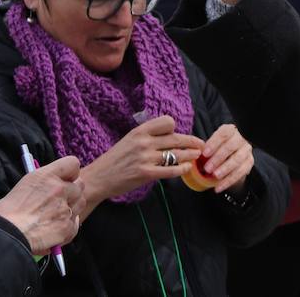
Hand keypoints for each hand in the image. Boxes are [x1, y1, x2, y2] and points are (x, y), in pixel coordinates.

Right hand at [0, 156, 84, 254]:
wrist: (3, 237)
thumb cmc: (5, 213)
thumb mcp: (25, 185)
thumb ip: (45, 182)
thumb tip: (53, 185)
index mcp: (46, 176)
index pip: (72, 163)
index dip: (69, 172)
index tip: (64, 179)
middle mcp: (59, 189)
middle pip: (80, 185)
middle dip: (71, 192)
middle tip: (58, 200)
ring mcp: (65, 209)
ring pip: (80, 203)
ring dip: (71, 208)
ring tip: (55, 215)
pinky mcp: (67, 227)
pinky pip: (75, 223)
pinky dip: (67, 226)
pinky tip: (55, 228)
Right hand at [80, 116, 203, 215]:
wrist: (98, 178)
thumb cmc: (116, 159)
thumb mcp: (130, 140)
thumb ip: (148, 137)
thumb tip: (171, 136)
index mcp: (140, 131)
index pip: (167, 122)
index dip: (175, 128)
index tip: (178, 134)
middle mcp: (144, 142)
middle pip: (175, 139)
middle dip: (192, 142)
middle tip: (201, 145)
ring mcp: (145, 158)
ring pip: (176, 154)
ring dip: (190, 155)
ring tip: (197, 156)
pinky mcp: (146, 173)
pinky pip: (170, 170)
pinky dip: (182, 169)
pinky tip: (187, 168)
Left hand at [200, 124, 254, 194]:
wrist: (230, 158)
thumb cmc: (217, 150)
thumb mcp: (211, 146)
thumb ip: (204, 150)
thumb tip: (193, 156)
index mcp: (230, 130)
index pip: (223, 134)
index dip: (214, 143)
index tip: (204, 153)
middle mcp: (241, 138)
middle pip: (231, 146)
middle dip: (218, 158)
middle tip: (207, 168)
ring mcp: (246, 150)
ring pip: (237, 159)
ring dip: (225, 168)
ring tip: (215, 176)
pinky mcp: (249, 162)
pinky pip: (241, 172)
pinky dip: (229, 181)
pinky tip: (219, 187)